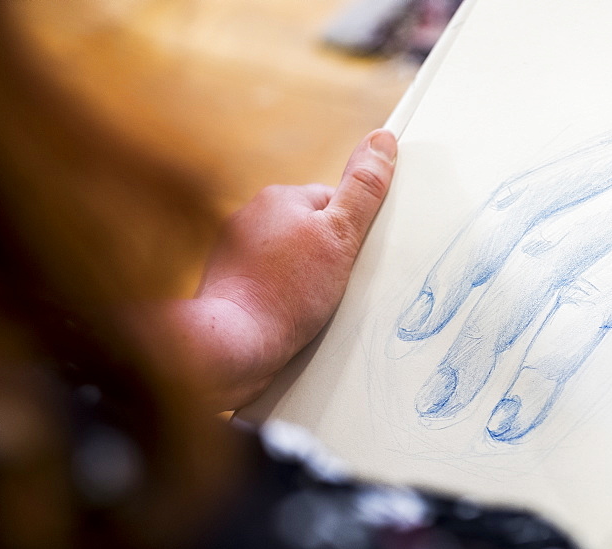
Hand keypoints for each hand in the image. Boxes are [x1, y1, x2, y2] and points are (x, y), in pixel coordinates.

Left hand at [163, 129, 396, 410]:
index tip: (354, 260)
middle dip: (328, 257)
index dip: (351, 233)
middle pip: (311, 231)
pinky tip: (292, 319)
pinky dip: (284, 299)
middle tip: (336, 287)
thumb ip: (363, 190)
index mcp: (279, 198)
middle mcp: (251, 218)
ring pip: (290, 260)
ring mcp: (236, 252)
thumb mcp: (340, 237)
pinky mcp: (229, 285)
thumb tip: (382, 140)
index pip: (333, 203)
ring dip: (305, 281)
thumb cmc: (286, 292)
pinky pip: (271, 284)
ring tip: (313, 308)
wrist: (233, 345)